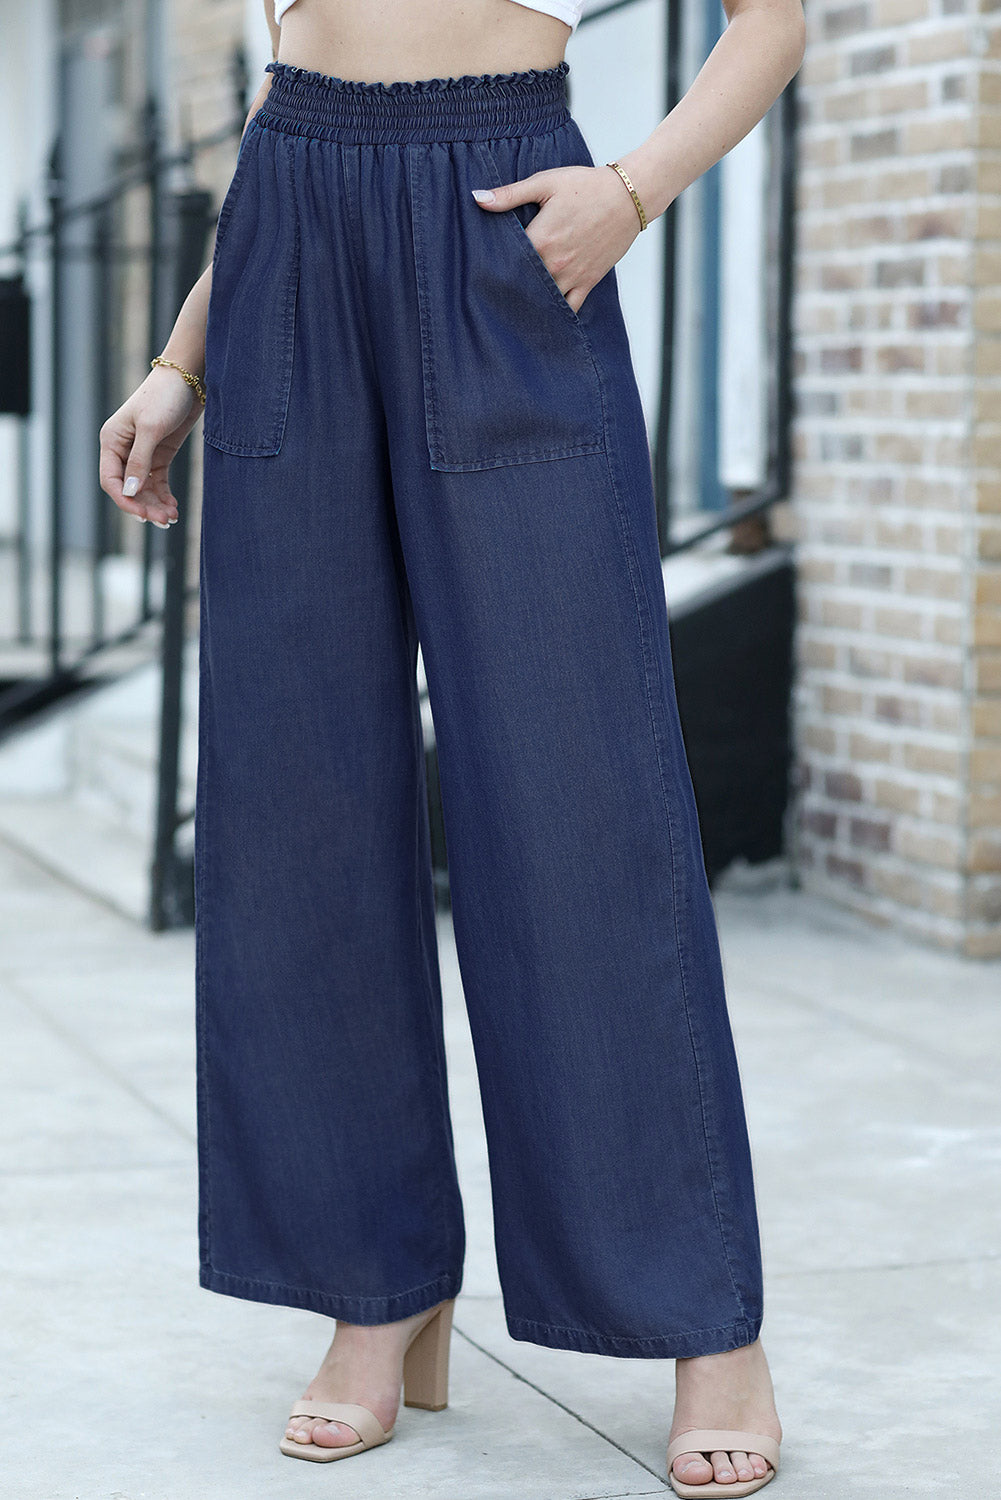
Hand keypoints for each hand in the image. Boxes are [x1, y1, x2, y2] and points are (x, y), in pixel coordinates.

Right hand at [99, 365, 204, 527]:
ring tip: (172, 517)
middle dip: (144, 506)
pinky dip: (164, 496)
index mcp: (112, 441)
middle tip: (164, 521)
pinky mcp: (159, 454)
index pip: (111, 480)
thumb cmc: (165, 397)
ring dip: (156, 505)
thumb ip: (140, 461)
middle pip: (128, 488)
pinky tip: (174, 507)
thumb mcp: (151, 429)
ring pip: (144, 488)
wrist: (189, 379)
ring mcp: (141, 453)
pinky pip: (157, 482)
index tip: (144, 515)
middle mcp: (122, 449)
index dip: (125, 501)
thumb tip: (129, 492)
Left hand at [471, 163, 644, 314]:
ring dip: (528, 303)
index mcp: (540, 240)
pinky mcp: (587, 282)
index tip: (477, 270)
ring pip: (542, 300)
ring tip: (511, 307)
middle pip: (521, 285)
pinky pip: (569, 308)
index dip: (490, 266)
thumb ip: (509, 194)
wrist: (628, 196)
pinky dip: (555, 313)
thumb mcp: (545, 183)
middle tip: (488, 293)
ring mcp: (572, 276)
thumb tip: (477, 197)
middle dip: (505, 288)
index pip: (505, 261)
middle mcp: (554, 264)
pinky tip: (542, 316)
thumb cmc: (586, 186)